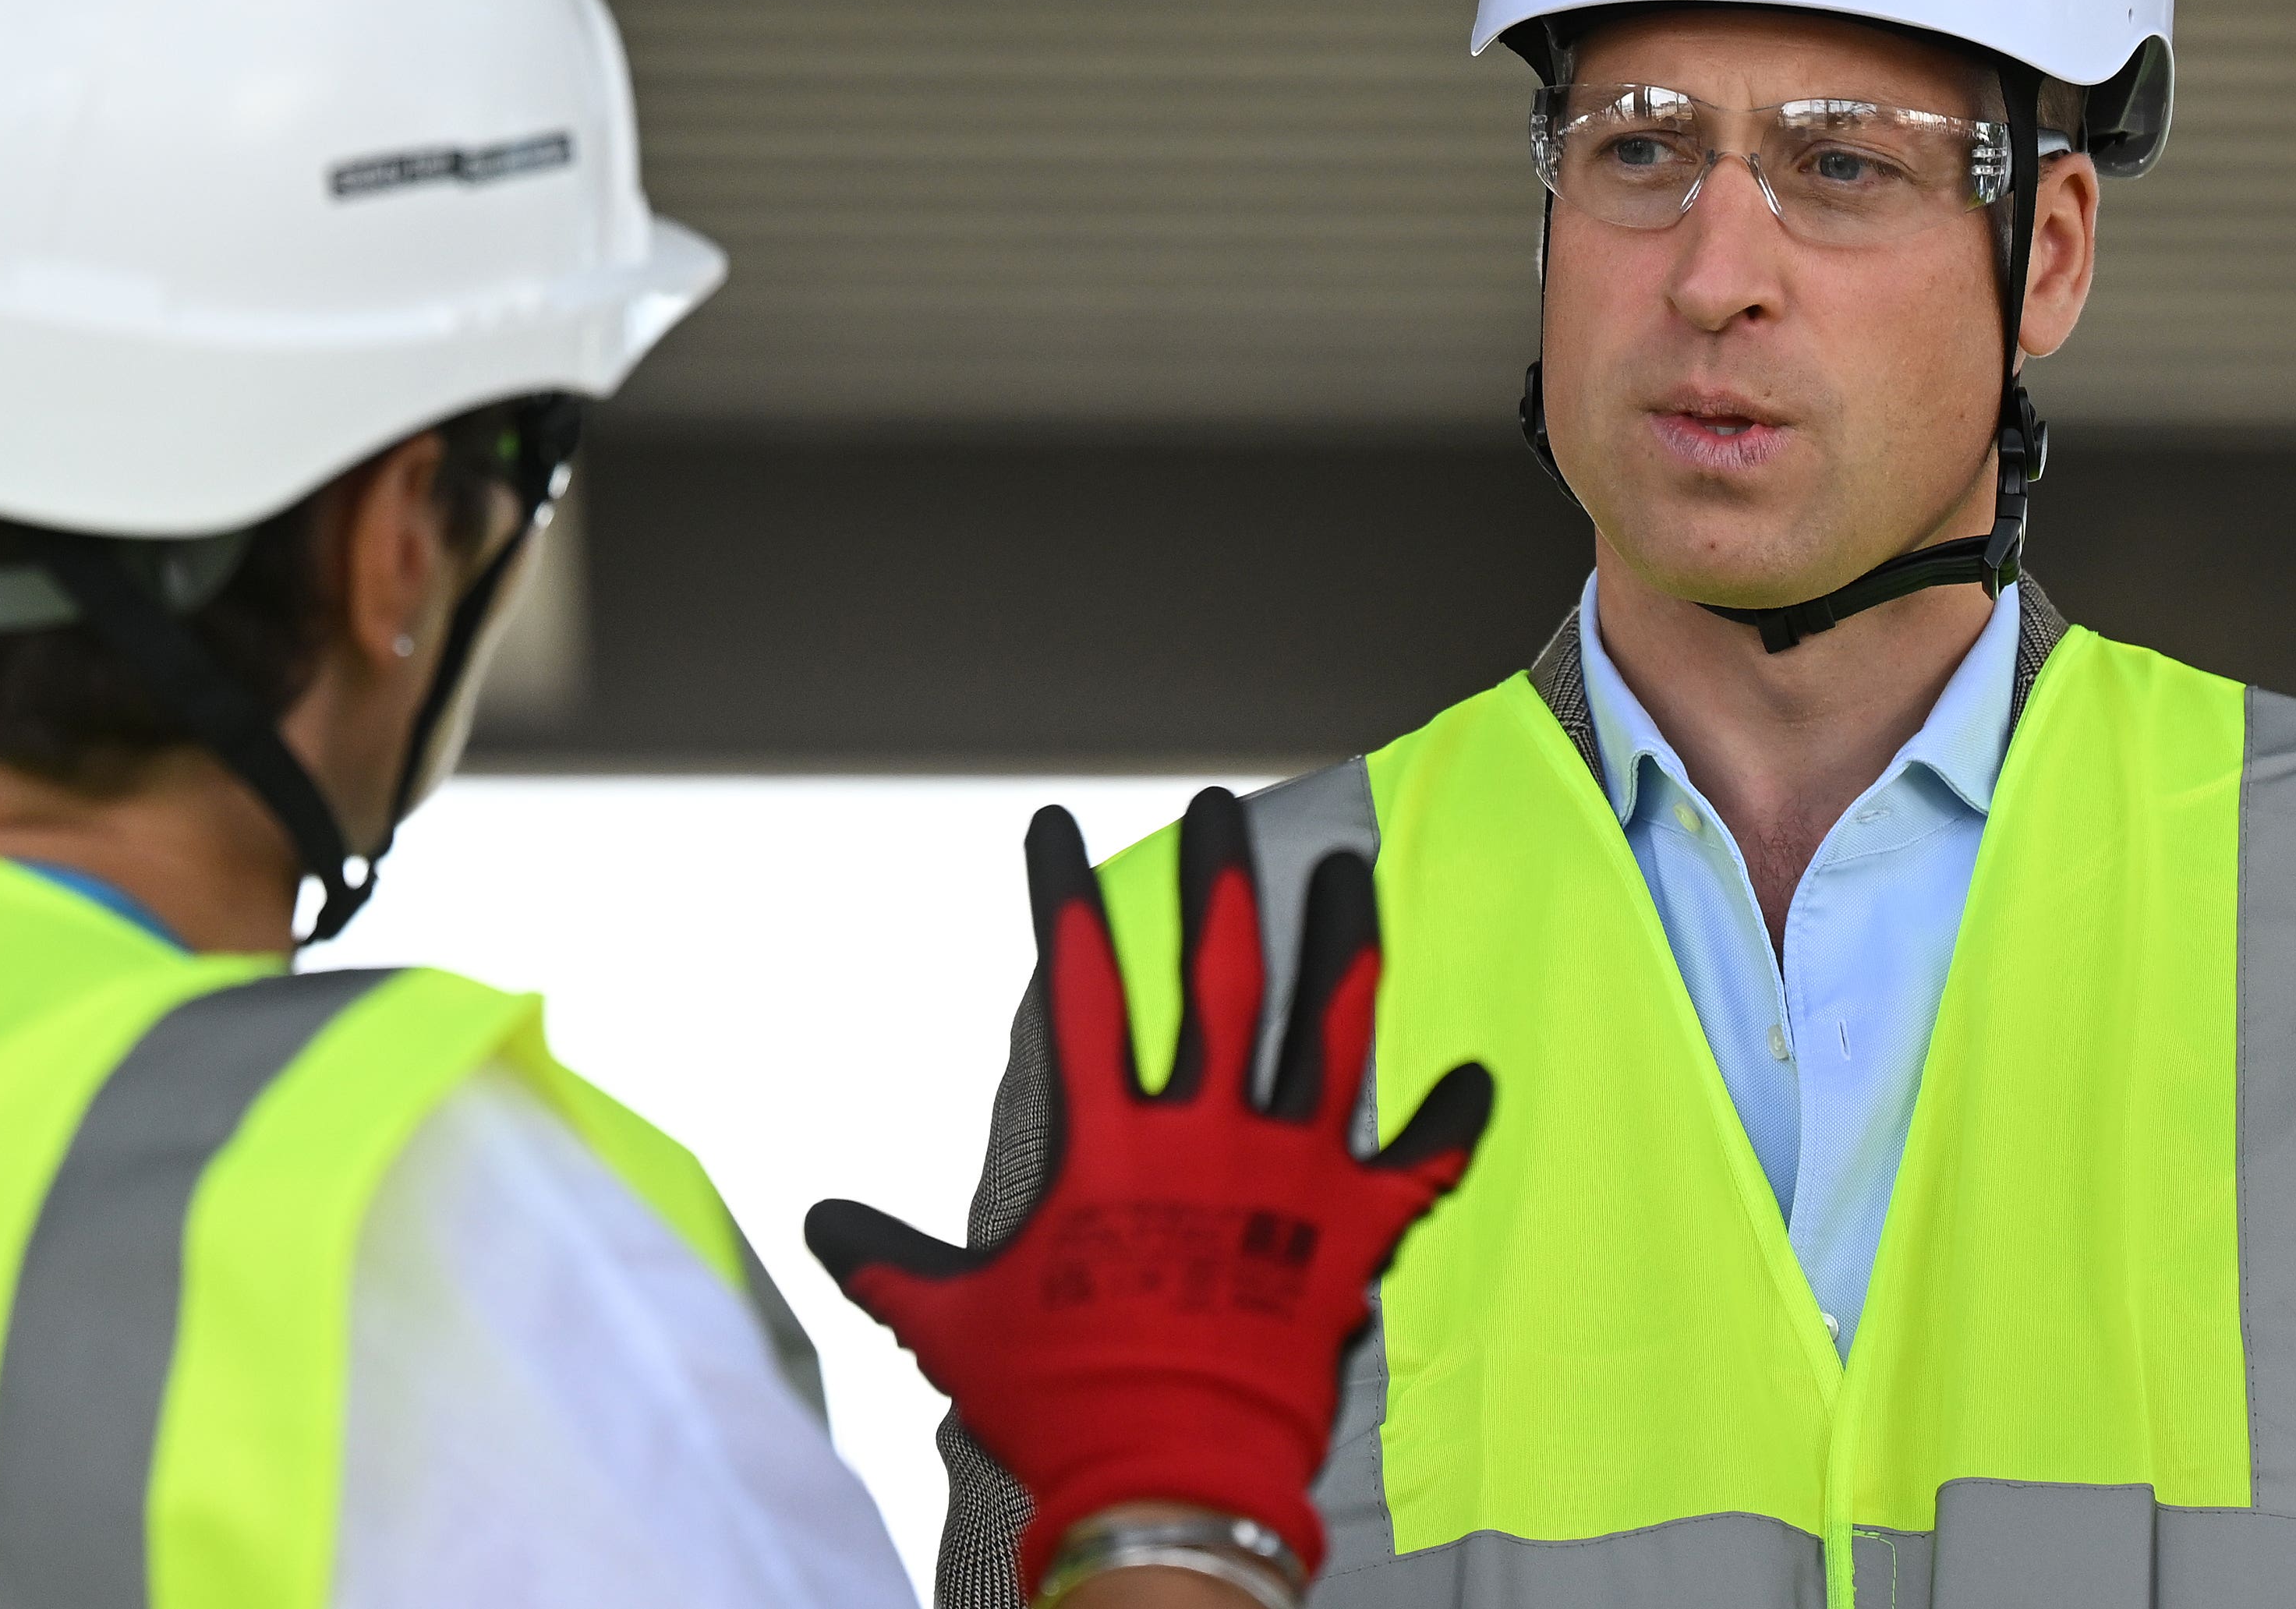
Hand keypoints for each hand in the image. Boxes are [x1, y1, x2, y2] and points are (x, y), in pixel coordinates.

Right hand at [805, 787, 1494, 1593]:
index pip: (1079, 983)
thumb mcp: (949, 1324)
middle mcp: (1206, 1135)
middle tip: (1223, 812)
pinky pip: (1420, 1165)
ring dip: (1343, 945)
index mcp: (1105, 1141)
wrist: (1172, 1482)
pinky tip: (1476, 1075)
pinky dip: (1451, 1120)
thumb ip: (888, 1261)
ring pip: (1328, 1031)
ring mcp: (1290, 1176)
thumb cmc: (1058, 1401)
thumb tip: (819, 1227)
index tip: (1056, 824)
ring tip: (1352, 872)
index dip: (1063, 895)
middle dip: (1221, 882)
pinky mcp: (1353, 1233)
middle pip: (1219, 975)